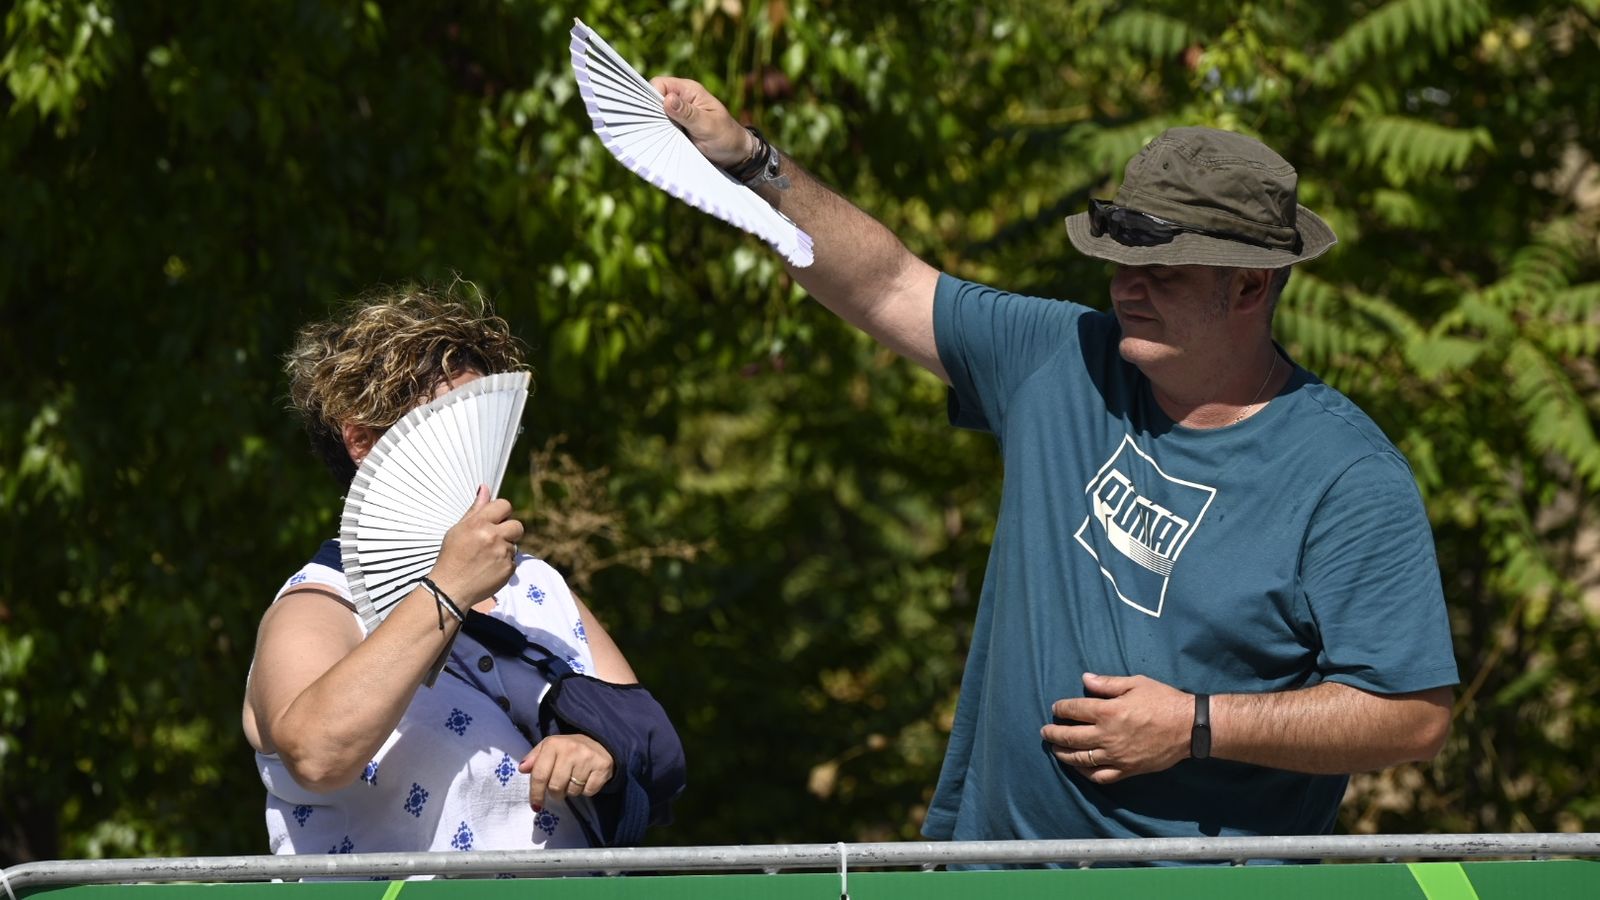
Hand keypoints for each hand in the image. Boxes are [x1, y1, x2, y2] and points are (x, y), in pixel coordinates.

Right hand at [428, 485, 522, 606]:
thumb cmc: (451, 557)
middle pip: (517, 525)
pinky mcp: (508, 569)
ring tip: (486, 557)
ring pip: (514, 544)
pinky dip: (504, 564)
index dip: (502, 512)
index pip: (505, 505)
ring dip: (505, 549)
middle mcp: (493, 536)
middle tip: (494, 540)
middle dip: (508, 531)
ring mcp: (502, 553)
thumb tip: (485, 488)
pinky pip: (513, 561)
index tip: (496, 520)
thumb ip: (475, 510)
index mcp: (479, 523)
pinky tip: (489, 568)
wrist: (450, 589)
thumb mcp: (458, 530)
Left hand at [520, 733, 614, 808]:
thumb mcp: (549, 748)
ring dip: (571, 791)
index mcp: (553, 744)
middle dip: (556, 794)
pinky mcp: (602, 766)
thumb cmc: (569, 749)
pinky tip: (587, 779)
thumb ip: (534, 758)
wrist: (600, 743)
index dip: (535, 793)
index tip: (535, 806)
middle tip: (559, 789)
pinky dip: (586, 791)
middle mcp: (570, 749)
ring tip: (574, 780)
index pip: (539, 775)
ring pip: (572, 791)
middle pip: (555, 787)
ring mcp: (587, 758)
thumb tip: (522, 769)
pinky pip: (589, 791)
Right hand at [650, 75, 758, 167]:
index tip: (651, 114)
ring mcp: (677, 114)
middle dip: (650, 112)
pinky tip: (658, 141)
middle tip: (653, 129)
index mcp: (689, 90)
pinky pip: (660, 127)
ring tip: (656, 137)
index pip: (660, 84)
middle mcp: (681, 99)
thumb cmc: (726, 136)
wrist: (734, 155)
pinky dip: (658, 133)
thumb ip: (687, 113)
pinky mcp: (675, 127)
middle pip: (654, 98)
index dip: (651, 96)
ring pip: (655, 114)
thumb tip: (667, 99)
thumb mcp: (708, 125)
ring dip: (654, 125)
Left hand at [1040, 673, 1192, 784]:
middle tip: (1045, 731)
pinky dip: (1085, 773)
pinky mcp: (1127, 770)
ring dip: (1063, 754)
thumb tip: (1085, 679)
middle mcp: (1107, 735)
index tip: (1056, 708)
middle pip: (1071, 736)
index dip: (1061, 708)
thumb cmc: (1163, 700)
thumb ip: (1107, 683)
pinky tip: (1078, 768)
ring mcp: (1116, 756)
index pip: (1074, 710)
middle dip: (1054, 733)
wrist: (1189, 727)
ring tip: (1055, 749)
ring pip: (1081, 758)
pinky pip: (1100, 776)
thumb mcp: (1136, 684)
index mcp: (1108, 711)